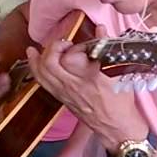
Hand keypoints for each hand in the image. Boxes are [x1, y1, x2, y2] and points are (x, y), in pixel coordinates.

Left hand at [28, 37, 146, 147]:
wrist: (117, 128)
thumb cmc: (121, 103)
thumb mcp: (120, 74)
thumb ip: (108, 48)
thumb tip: (100, 28)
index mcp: (90, 79)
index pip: (71, 58)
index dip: (75, 47)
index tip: (83, 45)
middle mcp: (74, 87)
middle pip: (49, 64)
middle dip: (52, 48)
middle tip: (63, 44)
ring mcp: (65, 94)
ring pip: (42, 74)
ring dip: (36, 59)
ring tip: (35, 49)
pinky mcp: (62, 99)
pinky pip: (43, 83)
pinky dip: (36, 71)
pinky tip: (35, 63)